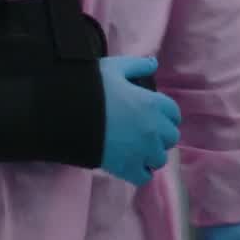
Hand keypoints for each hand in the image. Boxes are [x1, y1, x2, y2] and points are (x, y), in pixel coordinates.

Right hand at [97, 56, 180, 186]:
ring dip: (150, 155)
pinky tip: (129, 165)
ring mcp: (142, 150)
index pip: (173, 113)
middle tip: (142, 133)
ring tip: (135, 150)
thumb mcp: (114, 68)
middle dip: (159, 136)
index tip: (152, 117)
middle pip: (170, 138)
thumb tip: (153, 63)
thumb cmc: (90, 88)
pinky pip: (144, 177)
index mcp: (153, 103)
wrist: (66, 114)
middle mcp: (153, 128)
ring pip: (159, 159)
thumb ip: (136, 65)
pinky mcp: (127, 168)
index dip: (164, 115)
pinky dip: (139, 173)